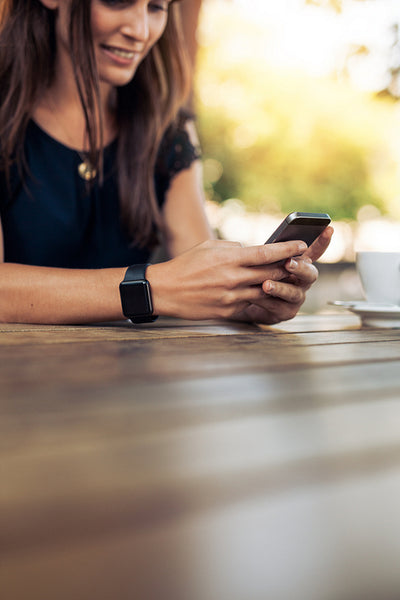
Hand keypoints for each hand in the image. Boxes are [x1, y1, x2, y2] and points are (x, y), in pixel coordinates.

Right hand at [148, 239, 308, 320]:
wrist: (165, 291)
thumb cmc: (186, 265)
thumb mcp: (209, 247)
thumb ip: (234, 248)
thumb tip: (252, 251)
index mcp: (230, 259)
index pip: (267, 253)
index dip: (288, 249)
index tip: (303, 245)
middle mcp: (234, 278)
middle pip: (272, 273)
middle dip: (289, 267)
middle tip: (302, 263)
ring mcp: (232, 297)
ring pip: (265, 291)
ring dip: (278, 285)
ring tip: (286, 279)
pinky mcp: (229, 311)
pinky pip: (251, 304)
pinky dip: (259, 298)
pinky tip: (264, 293)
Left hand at [232, 226, 333, 323]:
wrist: (247, 301)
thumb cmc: (258, 275)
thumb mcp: (264, 260)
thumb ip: (272, 253)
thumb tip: (271, 244)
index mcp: (300, 264)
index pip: (315, 251)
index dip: (322, 241)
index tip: (328, 229)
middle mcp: (302, 281)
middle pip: (309, 273)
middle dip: (300, 267)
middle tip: (288, 262)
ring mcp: (296, 297)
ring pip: (293, 293)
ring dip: (280, 288)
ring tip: (266, 285)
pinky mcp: (286, 312)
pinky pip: (278, 306)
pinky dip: (266, 300)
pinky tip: (256, 296)